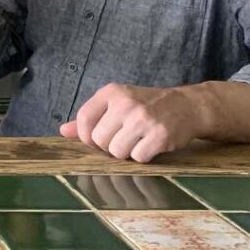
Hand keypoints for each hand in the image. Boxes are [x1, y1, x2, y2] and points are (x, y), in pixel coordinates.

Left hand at [59, 82, 203, 163]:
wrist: (186, 106)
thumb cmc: (146, 105)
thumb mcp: (117, 103)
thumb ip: (91, 116)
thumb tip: (63, 130)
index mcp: (111, 92)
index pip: (84, 118)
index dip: (86, 136)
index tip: (96, 140)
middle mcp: (125, 103)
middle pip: (100, 140)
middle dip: (109, 146)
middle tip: (124, 139)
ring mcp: (143, 118)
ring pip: (117, 151)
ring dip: (126, 153)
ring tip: (137, 141)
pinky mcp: (159, 134)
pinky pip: (138, 158)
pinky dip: (143, 157)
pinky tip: (150, 145)